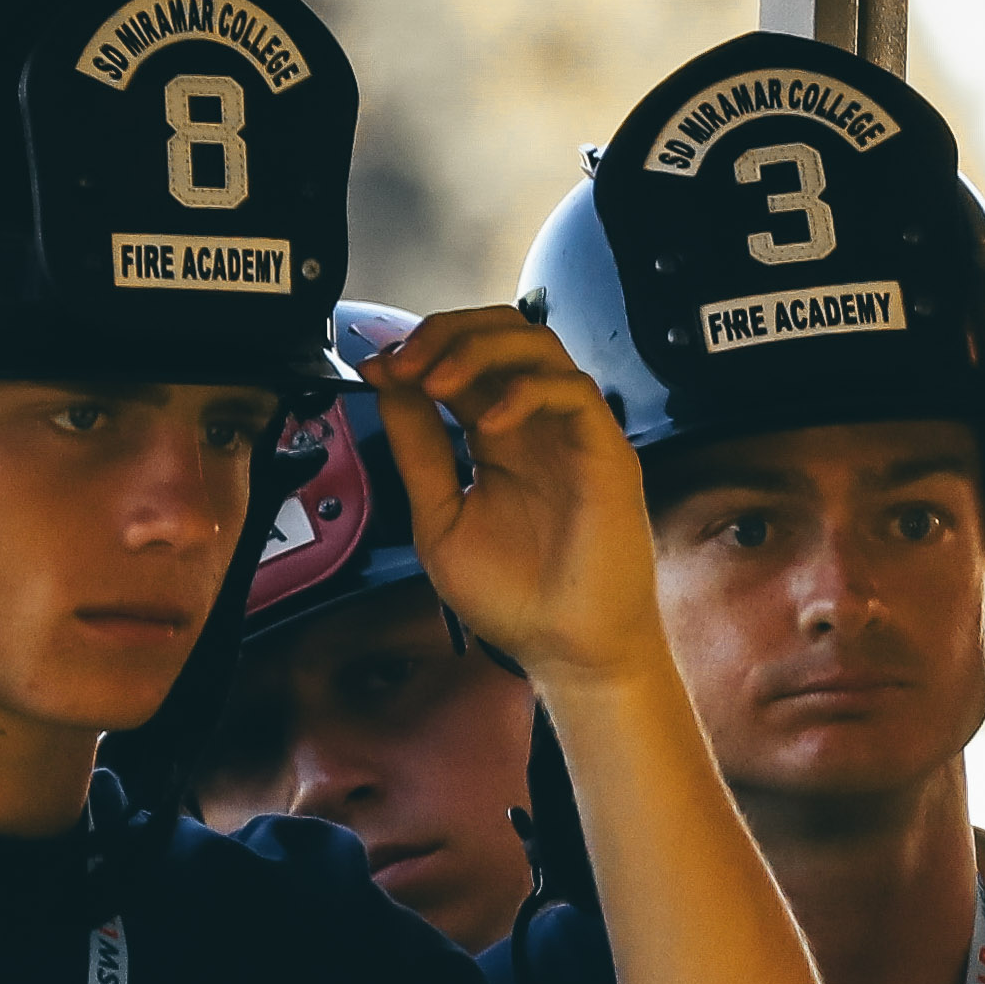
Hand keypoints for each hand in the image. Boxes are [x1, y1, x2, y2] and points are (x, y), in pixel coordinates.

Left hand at [361, 310, 663, 695]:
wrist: (566, 651)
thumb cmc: (517, 599)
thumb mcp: (439, 517)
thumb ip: (418, 451)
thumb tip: (390, 387)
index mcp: (498, 438)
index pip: (463, 360)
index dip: (419, 350)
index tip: (378, 368)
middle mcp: (536, 426)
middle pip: (501, 332)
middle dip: (446, 332)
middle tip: (406, 361)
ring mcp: (572, 435)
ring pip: (538, 344)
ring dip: (480, 349)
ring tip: (438, 382)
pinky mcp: (606, 452)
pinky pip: (572, 390)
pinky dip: (526, 391)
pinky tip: (491, 423)